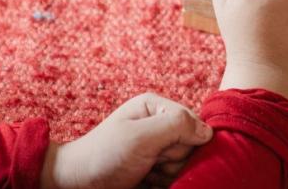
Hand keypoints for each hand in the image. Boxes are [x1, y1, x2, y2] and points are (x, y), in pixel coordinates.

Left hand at [42, 93, 212, 188]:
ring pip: (185, 163)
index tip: (158, 148)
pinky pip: (175, 176)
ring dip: (166, 173)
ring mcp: (158, 146)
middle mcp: (159, 123)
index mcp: (155, 106)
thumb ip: (176, 126)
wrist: (79, 182)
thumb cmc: (105, 155)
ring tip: (143, 172)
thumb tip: (208, 132)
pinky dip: (163, 182)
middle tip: (147, 161)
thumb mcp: (140, 136)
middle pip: (191, 145)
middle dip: (171, 159)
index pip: (194, 122)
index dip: (182, 140)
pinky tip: (145, 180)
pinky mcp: (155, 166)